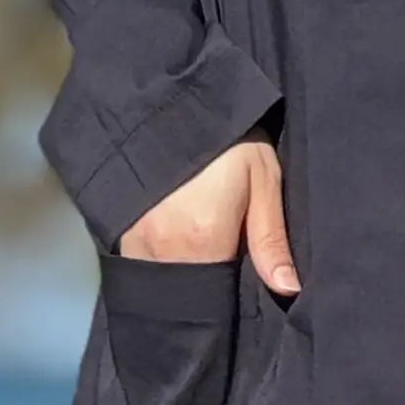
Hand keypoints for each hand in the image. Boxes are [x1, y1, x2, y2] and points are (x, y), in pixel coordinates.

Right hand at [119, 136, 299, 293]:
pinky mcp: (116, 229)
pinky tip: (172, 249)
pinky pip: (138, 263)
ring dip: (178, 277)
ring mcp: (133, 240)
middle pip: (183, 293)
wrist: (173, 102)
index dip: (227, 302)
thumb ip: (271, 238)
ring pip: (158, 281)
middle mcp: (162, 248)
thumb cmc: (228, 140)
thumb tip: (288, 290)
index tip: (236, 299)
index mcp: (204, 240)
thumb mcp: (262, 178)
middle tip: (219, 275)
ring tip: (196, 260)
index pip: (214, 299)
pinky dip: (155, 264)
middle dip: (201, 294)